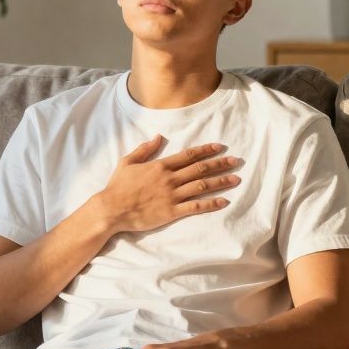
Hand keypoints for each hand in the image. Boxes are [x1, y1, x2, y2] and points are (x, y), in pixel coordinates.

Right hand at [96, 135, 242, 234]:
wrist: (112, 209)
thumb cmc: (118, 186)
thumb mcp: (128, 162)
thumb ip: (145, 149)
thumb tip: (158, 137)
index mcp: (160, 165)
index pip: (189, 155)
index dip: (206, 150)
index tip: (219, 147)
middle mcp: (170, 178)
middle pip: (200, 168)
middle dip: (220, 164)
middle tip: (236, 161)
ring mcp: (172, 195)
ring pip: (202, 186)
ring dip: (220, 182)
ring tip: (236, 179)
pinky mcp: (171, 211)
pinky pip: (195, 207)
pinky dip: (211, 204)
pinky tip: (223, 201)